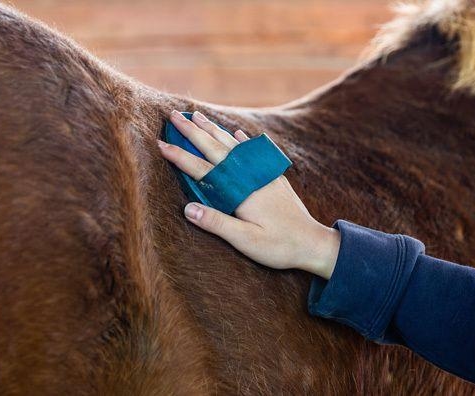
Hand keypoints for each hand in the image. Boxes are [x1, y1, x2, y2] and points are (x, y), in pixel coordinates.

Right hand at [157, 109, 339, 278]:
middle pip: (216, 148)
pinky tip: (235, 132)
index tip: (161, 144)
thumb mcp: (245, 241)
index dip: (181, 157)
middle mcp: (251, 176)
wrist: (313, 243)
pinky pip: (252, 152)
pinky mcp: (273, 178)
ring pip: (233, 145)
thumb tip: (188, 208)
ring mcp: (263, 174)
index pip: (203, 170)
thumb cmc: (279, 246)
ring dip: (214, 130)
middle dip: (193, 131)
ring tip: (197, 116)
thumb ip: (217, 223)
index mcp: (241, 191)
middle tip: (174, 115)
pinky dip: (241, 140)